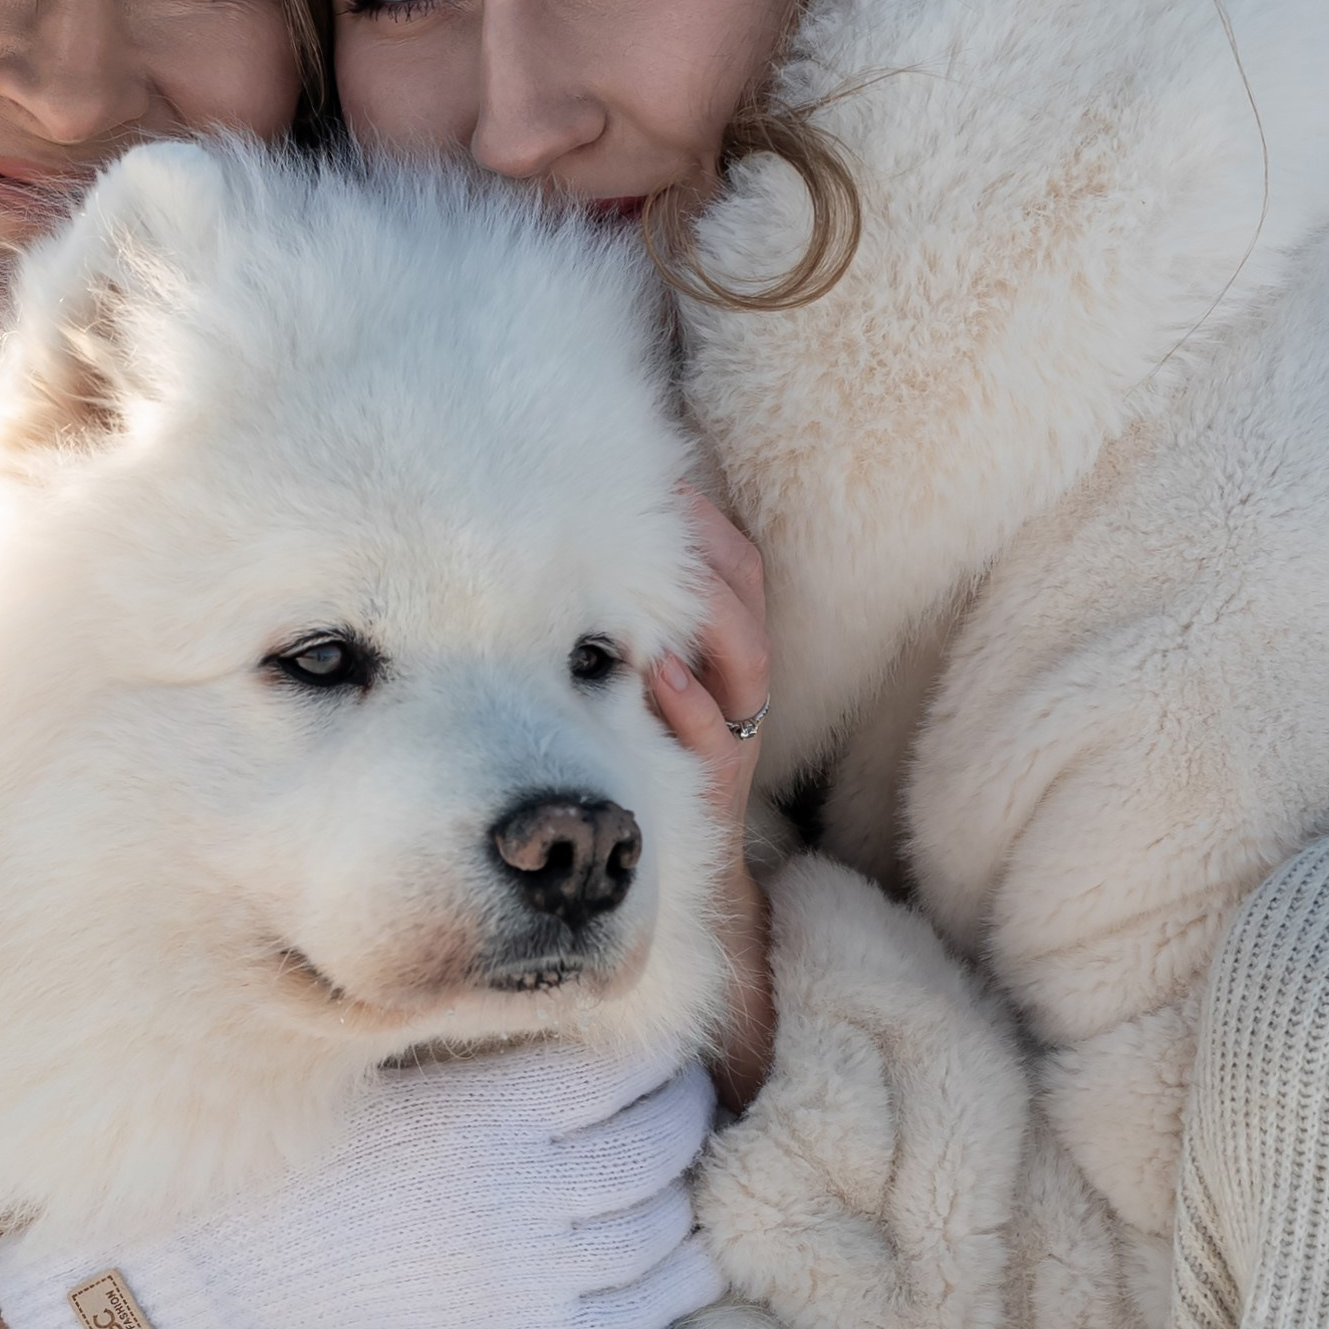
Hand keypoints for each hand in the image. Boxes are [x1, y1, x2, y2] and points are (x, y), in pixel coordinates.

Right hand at [0, 1040, 724, 1328]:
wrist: (221, 1282)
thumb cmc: (287, 1158)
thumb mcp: (375, 1070)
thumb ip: (469, 1045)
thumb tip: (550, 1006)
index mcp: (486, 1108)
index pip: (626, 1071)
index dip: (661, 1055)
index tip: (656, 1043)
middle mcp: (523, 1187)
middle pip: (657, 1144)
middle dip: (684, 1115)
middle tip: (678, 1097)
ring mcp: (528, 1269)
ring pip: (659, 1226)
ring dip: (683, 1191)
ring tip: (676, 1167)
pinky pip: (638, 1312)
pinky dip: (680, 1275)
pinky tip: (686, 1250)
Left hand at [645, 490, 769, 838]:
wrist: (680, 853)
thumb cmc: (652, 751)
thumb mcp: (643, 677)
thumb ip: (631, 622)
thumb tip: (580, 550)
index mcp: (727, 643)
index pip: (733, 561)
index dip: (699, 516)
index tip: (653, 475)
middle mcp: (741, 678)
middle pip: (746, 591)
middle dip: (704, 543)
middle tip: (656, 506)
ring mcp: (737, 727)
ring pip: (747, 655)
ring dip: (706, 612)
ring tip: (664, 577)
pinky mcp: (719, 778)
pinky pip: (718, 734)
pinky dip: (691, 701)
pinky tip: (659, 672)